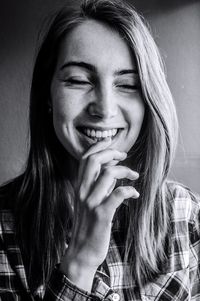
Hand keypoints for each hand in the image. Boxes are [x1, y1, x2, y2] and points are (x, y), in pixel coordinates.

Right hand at [60, 139, 138, 290]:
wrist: (82, 251)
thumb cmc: (89, 225)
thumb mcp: (90, 201)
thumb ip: (99, 185)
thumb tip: (113, 170)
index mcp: (79, 186)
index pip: (84, 158)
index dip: (98, 146)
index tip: (111, 142)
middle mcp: (82, 191)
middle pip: (94, 160)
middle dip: (111, 152)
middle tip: (124, 155)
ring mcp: (91, 202)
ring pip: (108, 173)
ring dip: (125, 170)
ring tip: (134, 176)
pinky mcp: (102, 215)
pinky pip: (118, 194)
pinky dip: (130, 190)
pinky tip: (135, 193)